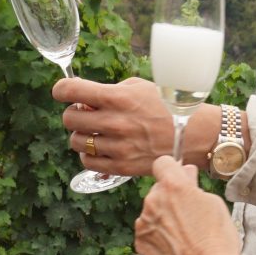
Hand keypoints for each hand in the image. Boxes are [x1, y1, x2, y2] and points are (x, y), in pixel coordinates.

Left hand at [51, 76, 175, 176]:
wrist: (193, 135)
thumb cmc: (165, 106)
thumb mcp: (138, 87)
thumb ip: (108, 91)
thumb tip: (80, 95)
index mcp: (119, 98)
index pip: (71, 90)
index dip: (62, 89)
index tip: (63, 92)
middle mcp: (115, 122)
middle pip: (69, 118)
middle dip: (74, 112)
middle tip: (87, 113)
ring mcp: (118, 147)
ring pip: (75, 141)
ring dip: (81, 135)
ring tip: (96, 131)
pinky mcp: (121, 167)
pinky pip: (87, 161)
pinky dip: (89, 154)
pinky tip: (101, 147)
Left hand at [133, 156, 243, 254]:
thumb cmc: (217, 239)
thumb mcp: (214, 204)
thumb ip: (193, 185)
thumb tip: (186, 173)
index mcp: (173, 186)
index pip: (162, 163)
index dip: (172, 169)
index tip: (179, 177)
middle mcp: (153, 200)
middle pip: (157, 189)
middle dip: (170, 197)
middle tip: (189, 214)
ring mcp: (143, 222)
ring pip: (151, 211)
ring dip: (163, 217)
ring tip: (184, 235)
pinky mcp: (140, 241)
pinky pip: (148, 231)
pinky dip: (158, 236)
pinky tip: (175, 246)